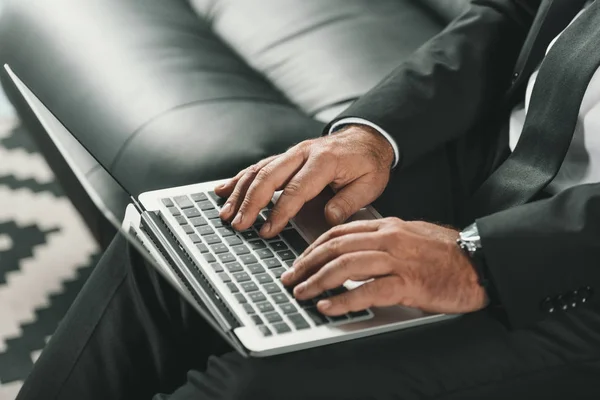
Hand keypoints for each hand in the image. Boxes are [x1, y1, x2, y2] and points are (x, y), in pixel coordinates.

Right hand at [214, 125, 393, 236]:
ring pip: (259, 170)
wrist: (366, 138)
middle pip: (269, 176)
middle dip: (250, 202)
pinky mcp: (285, 157)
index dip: (280, 212)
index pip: (297, 189)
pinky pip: (258, 166)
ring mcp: (292, 153)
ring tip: (226, 213)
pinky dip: (239, 178)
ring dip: (240, 192)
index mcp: (324, 161)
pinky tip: (223, 190)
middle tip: (238, 224)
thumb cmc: (368, 163)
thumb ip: (349, 202)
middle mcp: (303, 153)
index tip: (268, 230)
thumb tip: (328, 218)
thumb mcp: (370, 184)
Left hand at [281, 218, 488, 315]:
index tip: (299, 261)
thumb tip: (352, 251)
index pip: (339, 232)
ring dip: (318, 281)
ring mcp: (398, 259)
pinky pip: (369, 290)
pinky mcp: (409, 283)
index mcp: (387, 225)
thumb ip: (381, 239)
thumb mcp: (409, 235)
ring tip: (302, 293)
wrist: (479, 262)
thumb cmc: (445, 253)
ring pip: (346, 266)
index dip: (313, 247)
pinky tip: (329, 306)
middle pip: (336, 247)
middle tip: (290, 278)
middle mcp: (388, 238)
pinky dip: (345, 300)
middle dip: (307, 264)